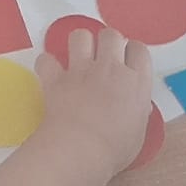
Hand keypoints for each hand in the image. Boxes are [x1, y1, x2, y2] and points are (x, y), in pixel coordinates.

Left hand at [37, 25, 153, 174]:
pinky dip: (47, 65)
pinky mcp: (55, 78)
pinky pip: (46, 59)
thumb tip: (136, 105)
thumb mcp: (138, 130)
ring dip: (79, 44)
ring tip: (79, 59)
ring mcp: (81, 70)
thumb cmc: (115, 148)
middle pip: (111, 35)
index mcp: (135, 82)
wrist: (81, 150)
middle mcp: (109, 68)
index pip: (139, 49)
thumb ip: (137, 110)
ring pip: (80, 36)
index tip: (128, 63)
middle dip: (108, 42)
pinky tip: (51, 74)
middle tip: (105, 59)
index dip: (132, 53)